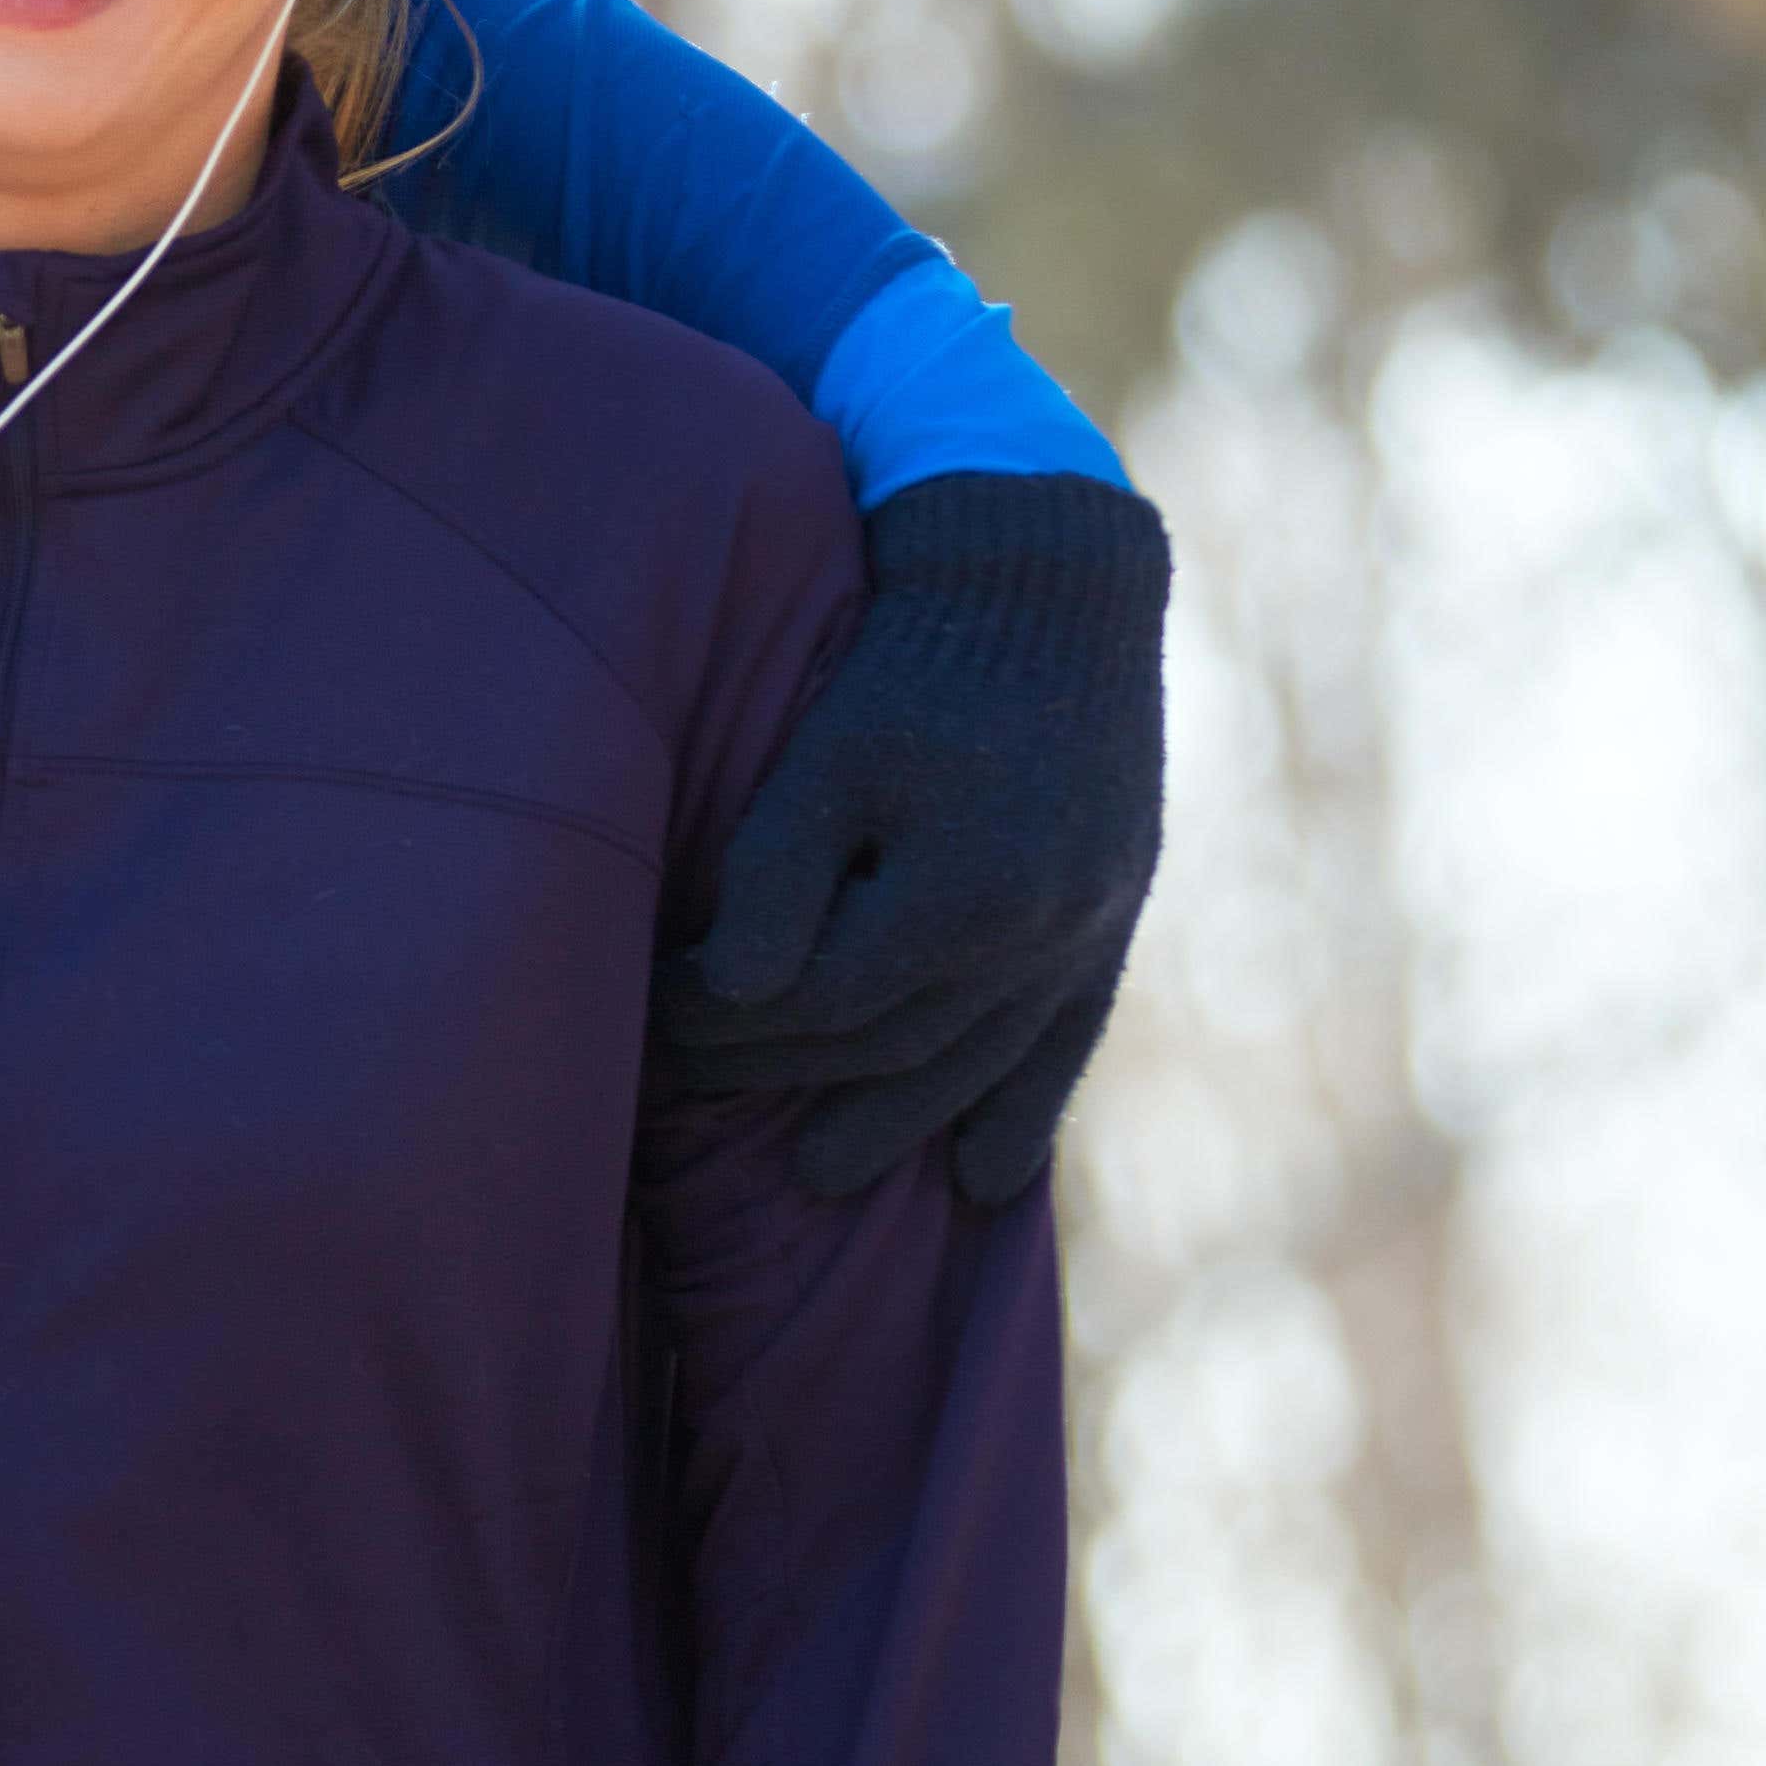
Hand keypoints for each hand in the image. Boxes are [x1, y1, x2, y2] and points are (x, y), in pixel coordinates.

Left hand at [664, 472, 1171, 1206]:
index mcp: (961, 895)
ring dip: (892, 1121)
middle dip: (782, 1074)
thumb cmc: (918, 658)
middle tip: (692, 1092)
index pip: (818, 1001)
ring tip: (819, 1171)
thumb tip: (736, 993)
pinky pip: (1065, 1046)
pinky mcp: (1111, 916)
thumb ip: (780, 875)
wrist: (1054, 585)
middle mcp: (1036, 935)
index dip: (724, 1022)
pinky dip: (1022, 1115)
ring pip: (973, 1062)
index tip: (654, 1017)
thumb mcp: (832, 754)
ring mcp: (1083, 934)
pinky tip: (981, 1181)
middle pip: (889, 1043)